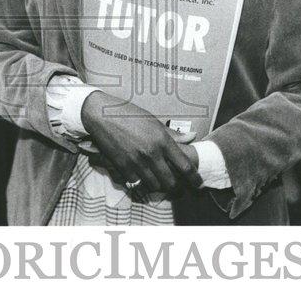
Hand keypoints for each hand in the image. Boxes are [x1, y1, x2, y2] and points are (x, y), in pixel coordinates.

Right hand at [81, 90, 201, 195]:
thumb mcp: (153, 121)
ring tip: (159, 180)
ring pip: (154, 185)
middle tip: (177, 186)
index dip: (194, 178)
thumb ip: (172, 134)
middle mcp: (151, 153)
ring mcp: (136, 162)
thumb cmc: (129, 114)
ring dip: (158, 185)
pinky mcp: (122, 166)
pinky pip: (136, 182)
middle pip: (170, 182)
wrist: (102, 115)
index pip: (184, 166)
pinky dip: (139, 180)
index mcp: (162, 140)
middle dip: (176, 187)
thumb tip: (192, 138)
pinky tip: (140, 174)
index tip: (198, 183)